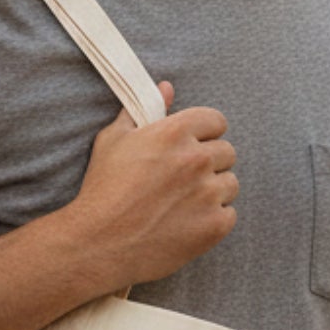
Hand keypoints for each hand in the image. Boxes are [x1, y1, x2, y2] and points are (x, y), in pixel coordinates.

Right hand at [66, 80, 237, 289]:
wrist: (99, 242)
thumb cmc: (103, 188)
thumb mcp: (114, 140)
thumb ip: (143, 110)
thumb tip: (166, 87)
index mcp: (175, 132)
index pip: (216, 121)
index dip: (203, 133)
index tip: (190, 147)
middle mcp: (196, 159)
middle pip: (226, 152)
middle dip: (208, 163)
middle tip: (182, 180)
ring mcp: (208, 193)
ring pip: (230, 184)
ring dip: (213, 191)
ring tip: (183, 203)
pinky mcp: (214, 225)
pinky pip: (230, 214)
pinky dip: (213, 219)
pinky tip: (186, 223)